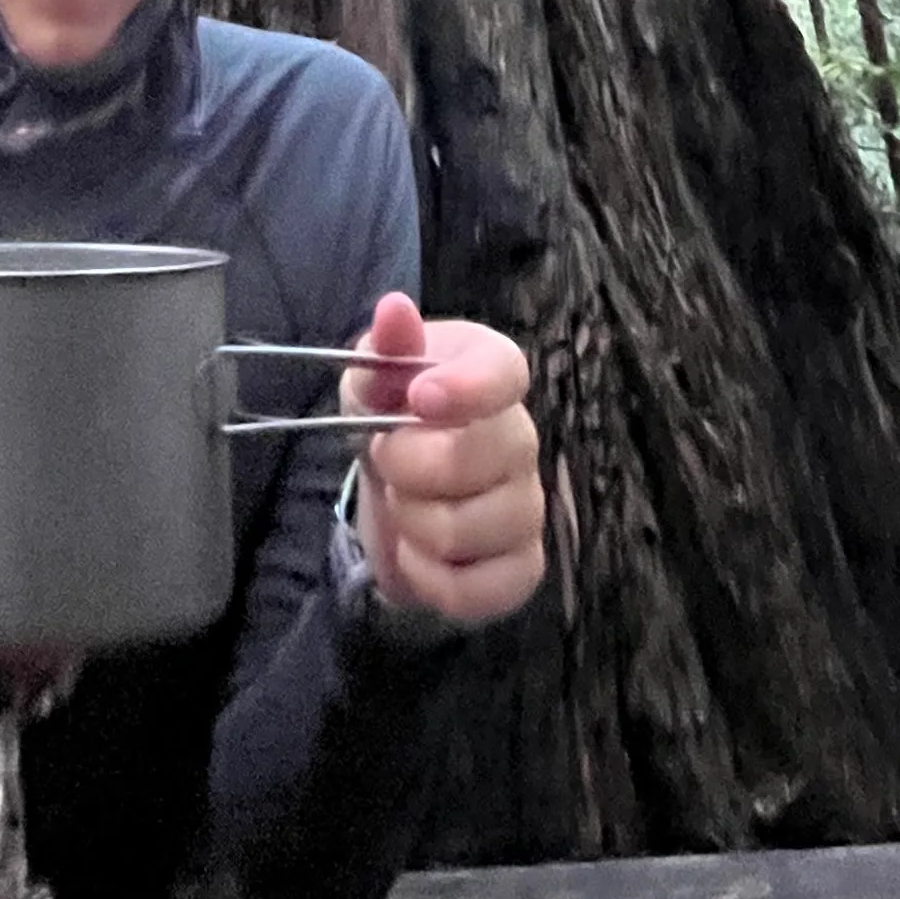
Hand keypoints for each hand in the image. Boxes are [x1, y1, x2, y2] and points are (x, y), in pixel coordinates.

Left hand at [346, 291, 544, 624]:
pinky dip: (431, 580)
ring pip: (473, 528)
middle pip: (479, 458)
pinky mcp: (522, 568)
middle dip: (410, 465)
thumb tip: (395, 310)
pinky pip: (481, 588)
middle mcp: (522, 438)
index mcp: (492, 375)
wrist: (395, 492)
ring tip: (401, 506)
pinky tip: (417, 555)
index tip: (419, 397)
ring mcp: (528, 507)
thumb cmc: (389, 416)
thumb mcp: (371, 379)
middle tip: (385, 459)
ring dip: (414, 523)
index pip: (507, 373)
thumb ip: (384, 349)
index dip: (467, 387)